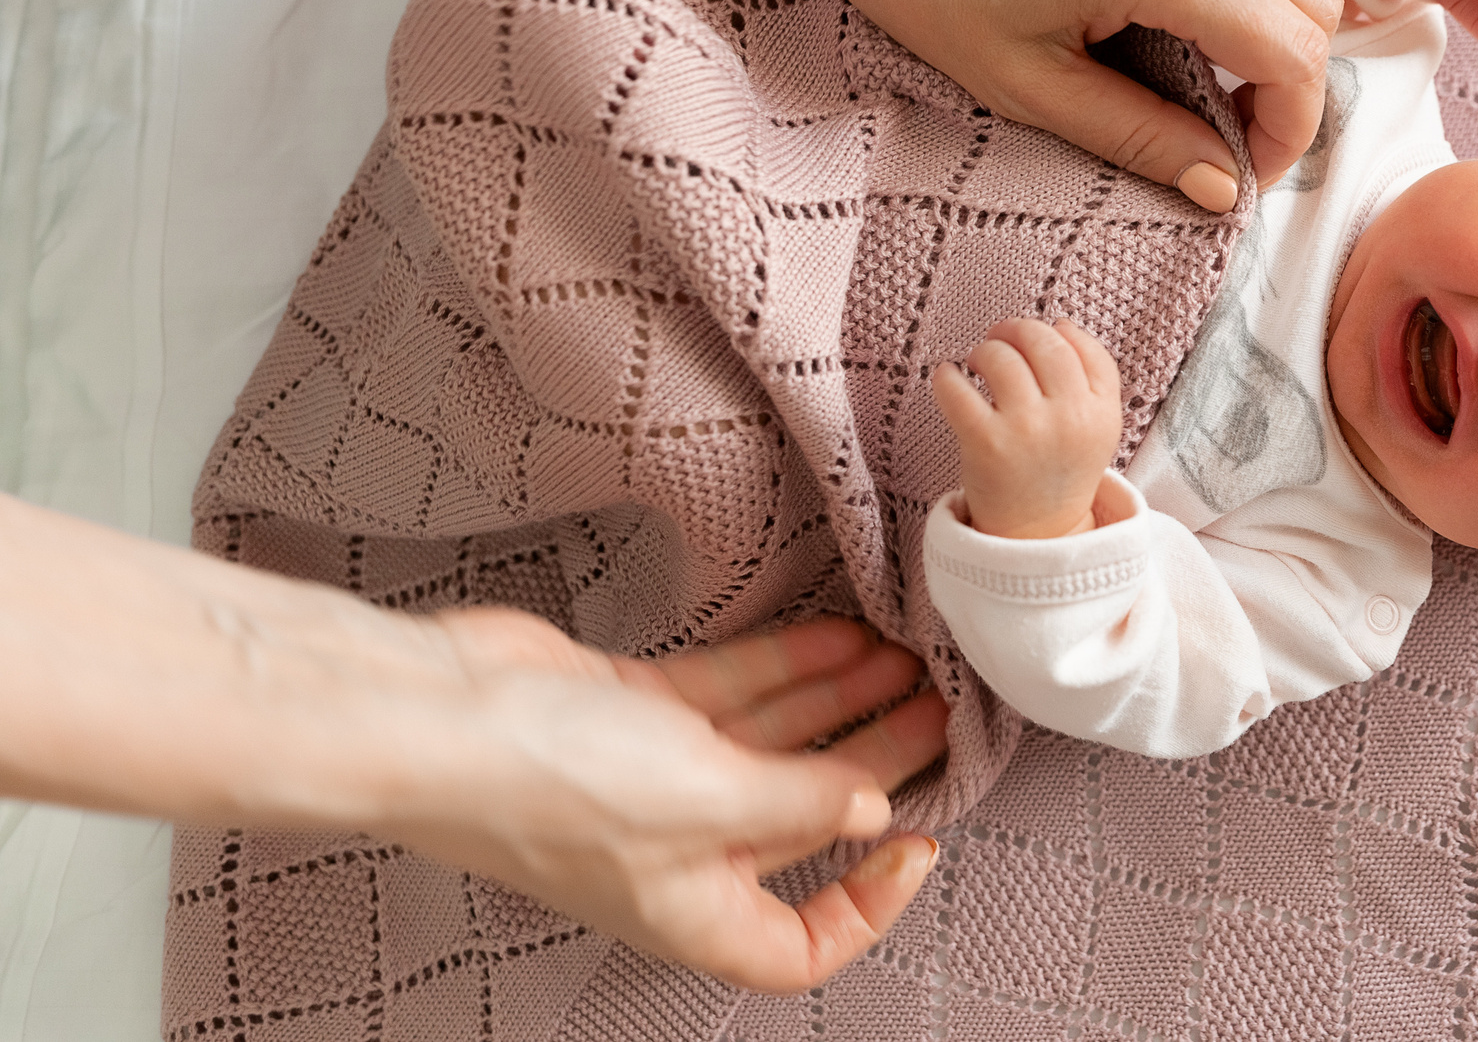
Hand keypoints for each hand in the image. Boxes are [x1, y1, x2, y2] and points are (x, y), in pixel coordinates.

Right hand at [396, 609, 949, 994]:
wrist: (436, 716)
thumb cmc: (552, 784)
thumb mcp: (710, 802)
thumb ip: (800, 801)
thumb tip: (869, 808)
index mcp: (695, 913)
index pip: (796, 945)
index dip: (864, 908)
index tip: (915, 842)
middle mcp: (679, 855)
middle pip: (801, 822)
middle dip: (872, 766)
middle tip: (938, 712)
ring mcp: (654, 780)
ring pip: (772, 746)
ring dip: (839, 704)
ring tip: (908, 657)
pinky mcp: (632, 713)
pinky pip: (729, 694)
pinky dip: (785, 667)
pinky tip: (845, 635)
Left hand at [678, 0, 1343, 214]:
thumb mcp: (1026, 84)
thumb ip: (1138, 137)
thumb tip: (1217, 186)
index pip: (1294, 52)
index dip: (1288, 130)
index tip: (1240, 173)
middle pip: (1318, 3)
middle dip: (1295, 85)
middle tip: (1231, 137)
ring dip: (1277, 30)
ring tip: (1209, 85)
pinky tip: (1183, 23)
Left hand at [930, 317, 1123, 539]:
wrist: (1036, 536)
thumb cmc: (1059, 471)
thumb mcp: (1096, 428)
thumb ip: (1094, 377)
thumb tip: (1062, 324)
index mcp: (1102, 413)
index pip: (1082, 347)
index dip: (1056, 332)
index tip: (1036, 339)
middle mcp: (1070, 418)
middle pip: (1042, 342)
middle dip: (1014, 330)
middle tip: (999, 340)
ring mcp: (1028, 430)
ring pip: (1000, 357)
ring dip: (983, 351)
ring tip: (976, 363)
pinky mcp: (986, 444)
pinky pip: (956, 389)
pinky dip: (944, 377)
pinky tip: (947, 380)